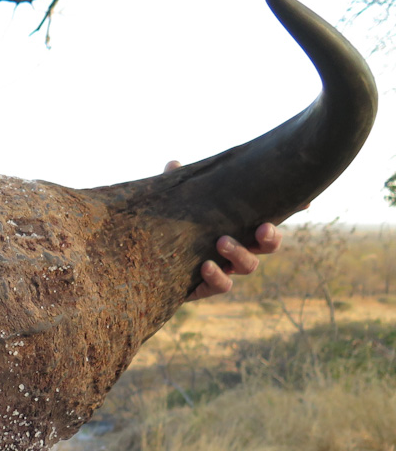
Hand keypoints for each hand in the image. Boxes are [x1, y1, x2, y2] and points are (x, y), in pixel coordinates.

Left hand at [162, 160, 293, 301]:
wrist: (144, 260)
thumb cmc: (168, 225)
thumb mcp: (174, 202)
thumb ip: (178, 184)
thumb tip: (174, 163)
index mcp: (238, 224)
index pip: (270, 215)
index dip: (292, 209)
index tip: (306, 201)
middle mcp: (238, 247)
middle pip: (269, 244)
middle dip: (272, 236)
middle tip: (262, 227)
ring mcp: (225, 268)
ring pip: (249, 265)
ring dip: (240, 254)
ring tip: (222, 242)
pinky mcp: (206, 287)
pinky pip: (221, 286)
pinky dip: (217, 277)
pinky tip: (205, 265)